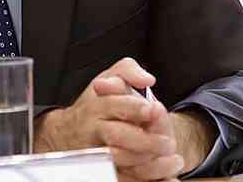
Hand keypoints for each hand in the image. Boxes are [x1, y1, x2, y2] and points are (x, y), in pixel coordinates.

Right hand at [34, 58, 182, 180]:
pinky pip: (124, 178)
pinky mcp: (104, 170)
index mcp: (97, 106)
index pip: (113, 105)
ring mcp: (98, 153)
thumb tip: (147, 78)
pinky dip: (146, 179)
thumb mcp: (109, 78)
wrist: (69, 134)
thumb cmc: (97, 105)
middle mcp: (95, 130)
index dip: (134, 107)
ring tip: (173, 161)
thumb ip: (128, 70)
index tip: (152, 109)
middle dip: (144, 140)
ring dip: (148, 163)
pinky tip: (167, 178)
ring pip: (121, 161)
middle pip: (117, 136)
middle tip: (168, 143)